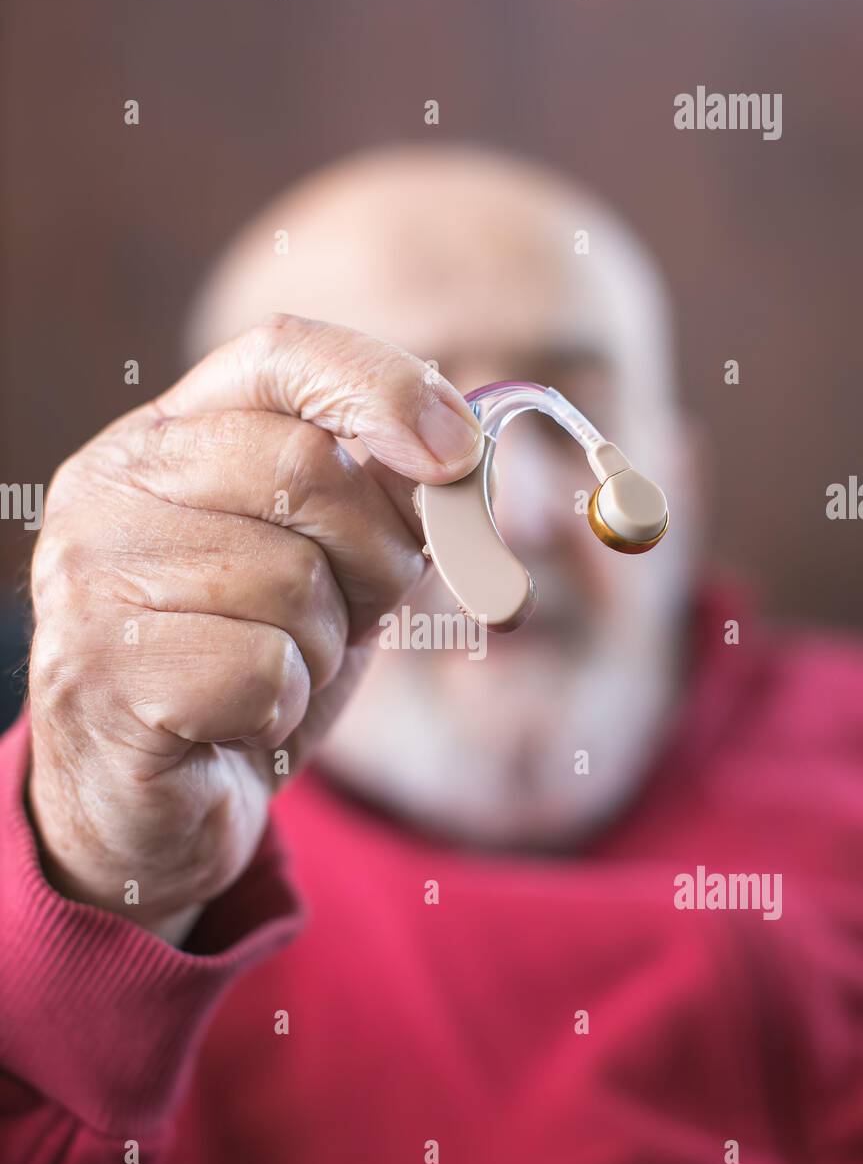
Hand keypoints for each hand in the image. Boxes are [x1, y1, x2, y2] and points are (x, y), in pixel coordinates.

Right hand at [27, 313, 482, 941]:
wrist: (148, 808)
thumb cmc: (242, 672)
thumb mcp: (325, 572)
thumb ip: (380, 506)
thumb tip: (468, 459)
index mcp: (164, 439)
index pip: (280, 355)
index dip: (385, 387)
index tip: (459, 452)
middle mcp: (112, 488)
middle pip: (306, 469)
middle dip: (374, 556)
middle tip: (355, 613)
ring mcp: (92, 577)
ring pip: (293, 583)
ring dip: (321, 649)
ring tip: (271, 674)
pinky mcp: (99, 673)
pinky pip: (263, 673)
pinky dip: (281, 709)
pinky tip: (238, 722)